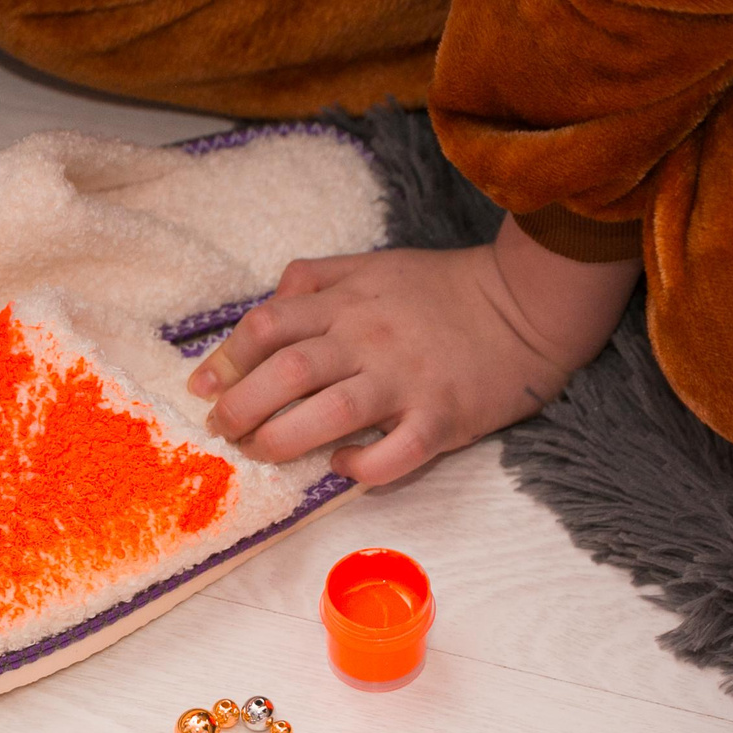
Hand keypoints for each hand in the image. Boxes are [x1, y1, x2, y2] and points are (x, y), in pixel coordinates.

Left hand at [187, 219, 636, 484]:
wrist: (527, 305)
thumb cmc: (444, 290)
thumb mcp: (374, 265)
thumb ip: (316, 278)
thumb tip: (269, 304)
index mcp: (348, 302)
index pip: (268, 326)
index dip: (227, 359)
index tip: (205, 388)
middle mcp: (369, 338)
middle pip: (286, 371)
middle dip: (242, 406)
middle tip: (225, 430)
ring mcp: (406, 380)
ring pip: (328, 412)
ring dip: (283, 439)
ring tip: (264, 451)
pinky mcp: (442, 418)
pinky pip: (394, 453)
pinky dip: (361, 466)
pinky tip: (344, 467)